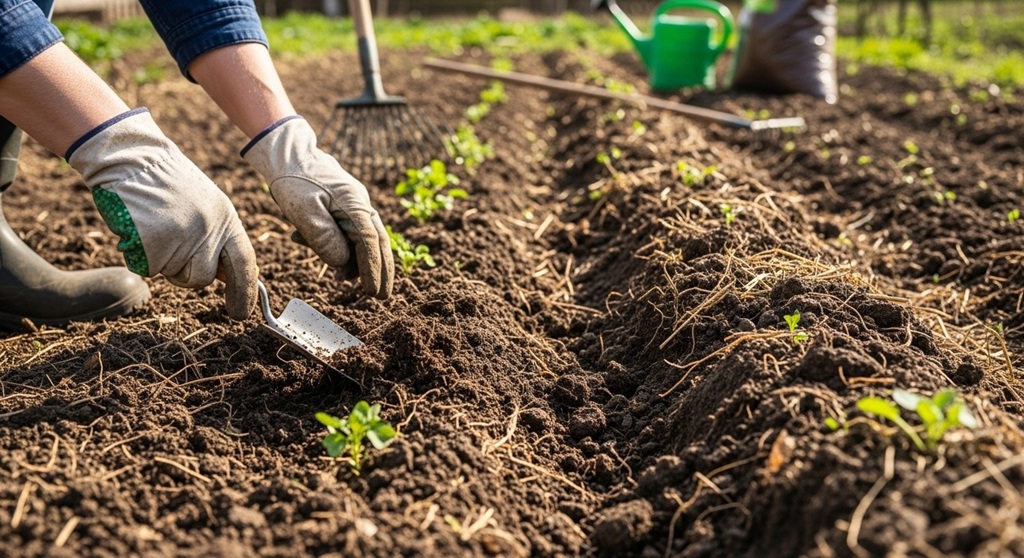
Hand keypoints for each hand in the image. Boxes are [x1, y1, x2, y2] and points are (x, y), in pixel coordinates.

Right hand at [67, 109, 257, 318]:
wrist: (133, 158)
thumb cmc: (167, 182)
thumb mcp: (205, 204)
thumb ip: (217, 236)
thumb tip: (227, 275)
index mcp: (227, 218)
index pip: (244, 263)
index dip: (244, 291)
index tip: (241, 312)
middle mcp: (209, 229)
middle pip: (203, 278)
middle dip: (188, 275)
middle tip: (173, 257)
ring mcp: (182, 237)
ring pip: (173, 274)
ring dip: (162, 262)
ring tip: (155, 228)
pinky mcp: (154, 243)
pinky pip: (147, 267)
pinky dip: (140, 254)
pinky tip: (139, 227)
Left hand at [243, 117, 393, 298]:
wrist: (287, 153)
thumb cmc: (293, 179)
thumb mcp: (303, 211)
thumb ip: (324, 238)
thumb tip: (342, 263)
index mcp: (354, 204)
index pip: (370, 243)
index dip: (373, 269)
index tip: (373, 292)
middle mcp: (360, 205)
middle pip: (378, 242)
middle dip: (381, 270)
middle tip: (381, 296)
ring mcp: (354, 205)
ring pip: (365, 239)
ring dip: (356, 261)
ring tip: (340, 278)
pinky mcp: (344, 206)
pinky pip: (350, 231)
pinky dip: (342, 247)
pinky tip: (319, 251)